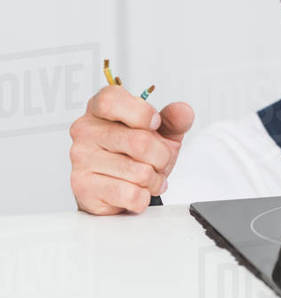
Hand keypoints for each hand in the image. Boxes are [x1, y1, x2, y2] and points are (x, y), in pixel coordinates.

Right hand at [68, 85, 193, 214]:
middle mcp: (85, 131)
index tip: (156, 124)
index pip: (111, 100)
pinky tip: (137, 191)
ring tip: (148, 178)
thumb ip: (174, 119)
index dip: (141, 113)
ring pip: (139, 172)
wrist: (117, 188)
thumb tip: (182, 111)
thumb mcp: (161, 132)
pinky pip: (130, 194)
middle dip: (162, 157)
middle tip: (159, 162)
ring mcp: (81, 159)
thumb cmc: (136, 154)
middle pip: (139, 141)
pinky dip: (143, 197)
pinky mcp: (84, 187)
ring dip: (154, 180)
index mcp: (100, 109)